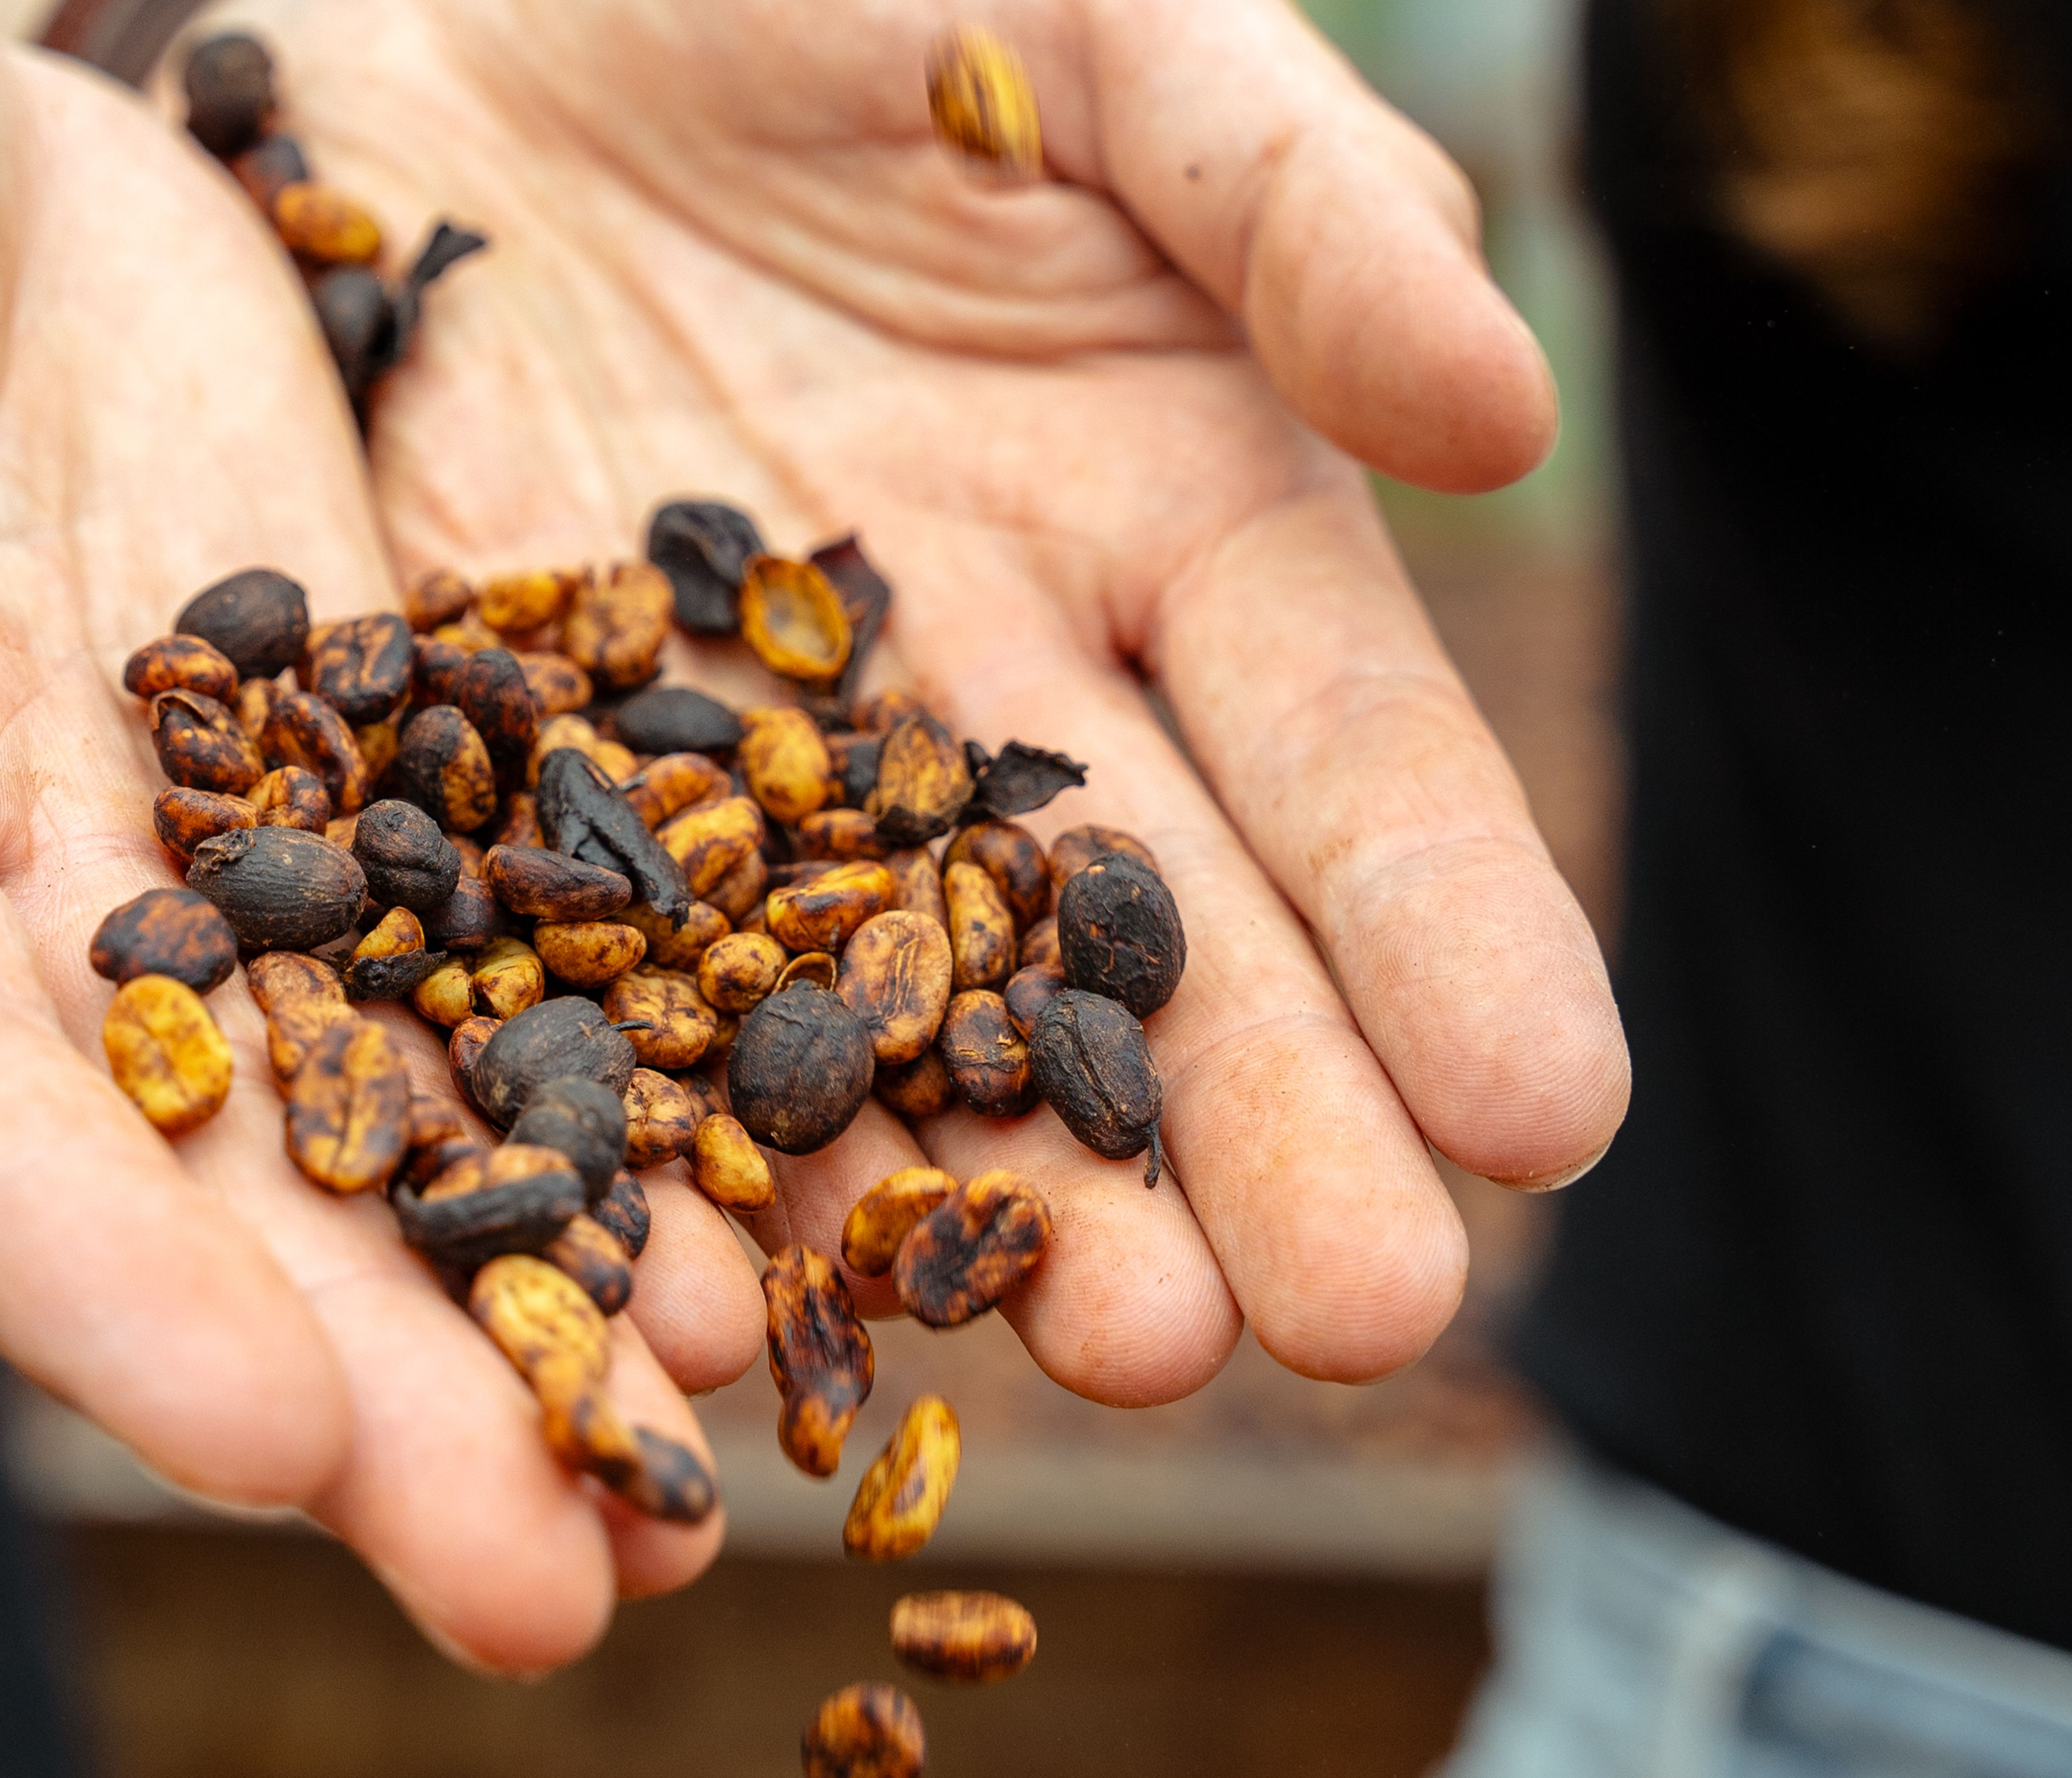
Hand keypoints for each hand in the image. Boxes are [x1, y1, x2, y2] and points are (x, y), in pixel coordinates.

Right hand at [0, 0, 752, 1670]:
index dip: (76, 1270)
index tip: (255, 1438)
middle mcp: (23, 889)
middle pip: (194, 1181)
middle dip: (367, 1393)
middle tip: (554, 1585)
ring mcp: (221, 831)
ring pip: (386, 1111)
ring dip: (539, 1306)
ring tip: (699, 1481)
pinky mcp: (387, 734)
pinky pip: (523, 934)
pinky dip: (639, 1080)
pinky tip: (778, 1216)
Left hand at [212, 0, 1630, 1391]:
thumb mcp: (1103, 35)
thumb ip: (1295, 199)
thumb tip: (1502, 407)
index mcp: (1174, 525)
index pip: (1343, 760)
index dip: (1448, 929)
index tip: (1550, 1116)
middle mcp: (987, 696)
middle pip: (1141, 948)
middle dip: (1255, 1135)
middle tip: (1346, 1317)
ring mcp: (753, 763)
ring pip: (890, 1015)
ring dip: (988, 1188)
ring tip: (1094, 1352)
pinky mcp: (521, 774)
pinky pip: (598, 972)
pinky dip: (658, 1119)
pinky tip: (727, 1274)